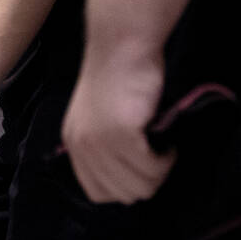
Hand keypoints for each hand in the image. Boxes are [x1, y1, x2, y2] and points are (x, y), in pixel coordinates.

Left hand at [62, 45, 174, 203]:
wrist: (121, 45)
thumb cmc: (118, 78)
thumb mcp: (99, 118)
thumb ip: (104, 148)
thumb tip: (127, 185)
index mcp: (73, 144)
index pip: (97, 192)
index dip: (125, 187)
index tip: (142, 168)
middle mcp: (82, 146)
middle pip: (122, 194)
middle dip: (147, 181)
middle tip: (159, 157)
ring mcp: (100, 141)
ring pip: (140, 186)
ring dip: (159, 171)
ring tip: (163, 148)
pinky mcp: (121, 133)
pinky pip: (151, 167)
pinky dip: (165, 159)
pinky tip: (167, 142)